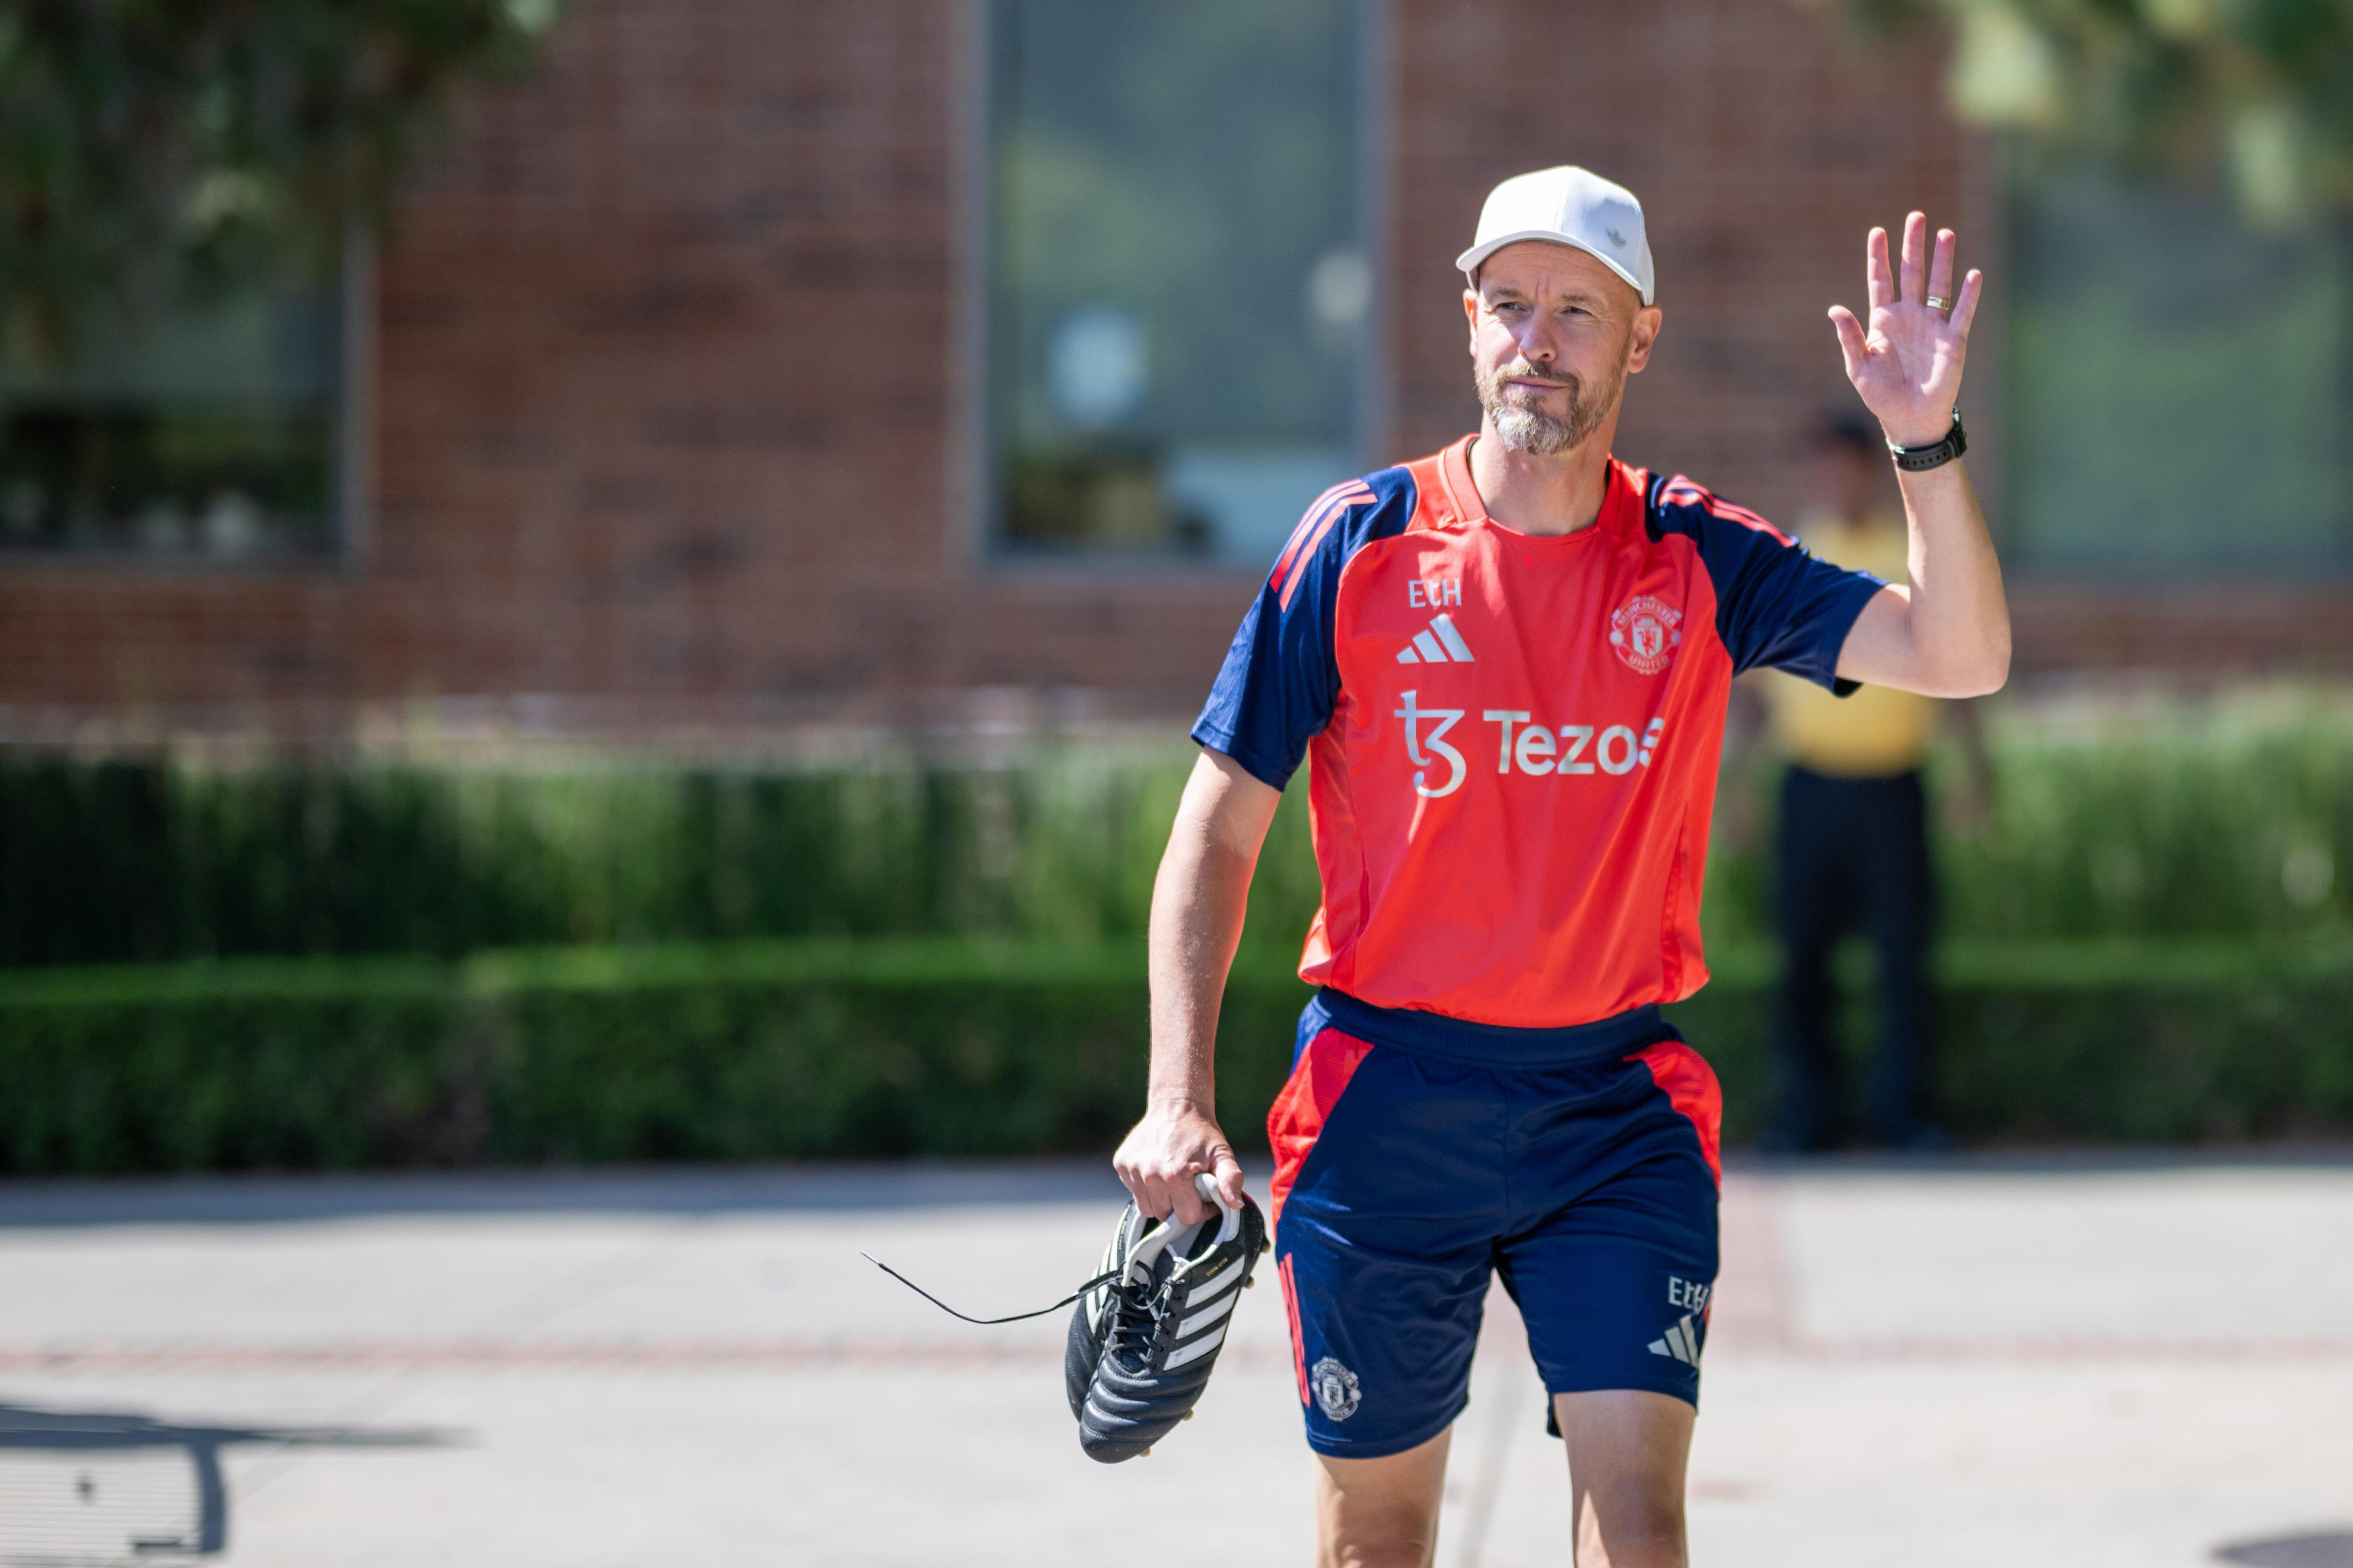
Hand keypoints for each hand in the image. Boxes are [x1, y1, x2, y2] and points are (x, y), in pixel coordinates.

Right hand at [1113, 1102, 1243, 1224]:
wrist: (1176, 1105)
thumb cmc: (1202, 1133)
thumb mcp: (1222, 1153)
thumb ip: (1230, 1179)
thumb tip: (1235, 1205)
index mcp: (1175, 1174)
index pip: (1187, 1216)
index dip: (1201, 1210)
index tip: (1206, 1197)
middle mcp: (1149, 1173)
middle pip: (1165, 1215)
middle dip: (1180, 1207)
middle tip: (1190, 1188)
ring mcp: (1132, 1168)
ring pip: (1147, 1208)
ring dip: (1161, 1201)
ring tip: (1173, 1182)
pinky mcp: (1121, 1163)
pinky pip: (1135, 1192)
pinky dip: (1146, 1189)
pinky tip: (1158, 1171)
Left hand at [1828, 212, 1981, 449]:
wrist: (1909, 418)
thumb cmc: (1881, 394)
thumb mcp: (1858, 367)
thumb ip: (1849, 337)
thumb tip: (1834, 309)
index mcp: (1883, 320)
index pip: (1880, 280)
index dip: (1878, 256)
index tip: (1877, 231)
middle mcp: (1909, 316)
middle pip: (1911, 273)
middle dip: (1913, 246)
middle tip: (1916, 217)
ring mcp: (1932, 325)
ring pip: (1938, 285)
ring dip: (1942, 260)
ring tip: (1944, 233)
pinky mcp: (1954, 339)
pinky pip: (1962, 312)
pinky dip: (1969, 294)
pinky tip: (1973, 274)